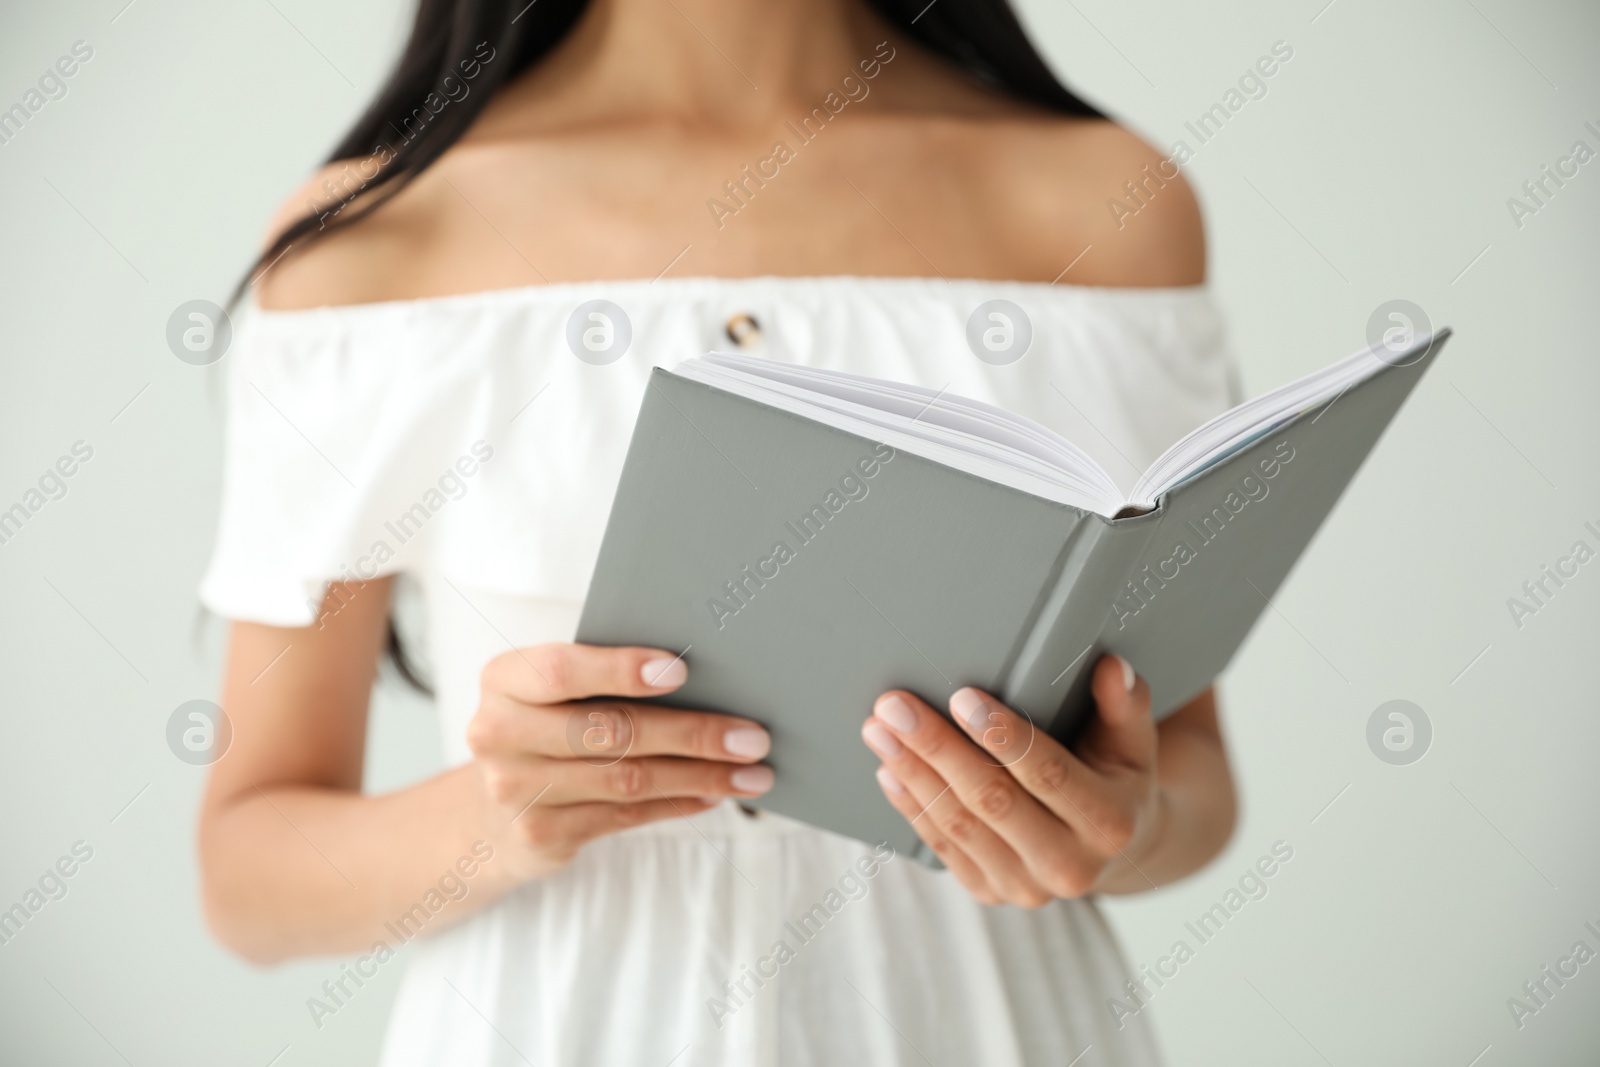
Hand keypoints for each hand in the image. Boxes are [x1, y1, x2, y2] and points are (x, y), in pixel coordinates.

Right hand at [467, 643, 773, 880]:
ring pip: (626, 779)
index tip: (681, 670)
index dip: (620, 670)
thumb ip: (605, 680)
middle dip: (691, 733)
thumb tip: (708, 680)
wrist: (489, 811)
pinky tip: (714, 793)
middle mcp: (499, 734)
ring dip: (700, 775)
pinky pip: (625, 815)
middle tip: (752, 736)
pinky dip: (678, 803)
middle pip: (610, 730)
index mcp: (503, 680)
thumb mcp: (554, 694)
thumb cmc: (546, 728)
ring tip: (752, 773)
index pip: (560, 671)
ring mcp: (516, 790)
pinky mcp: (541, 835)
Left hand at [861, 655, 1162, 905]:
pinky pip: (943, 847)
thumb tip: (1111, 667)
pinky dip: (911, 805)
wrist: (1113, 848)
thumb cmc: (1116, 776)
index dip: (1002, 736)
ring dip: (913, 773)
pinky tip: (889, 769)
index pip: (1049, 774)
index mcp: (1110, 824)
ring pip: (959, 825)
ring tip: (879, 730)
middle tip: (896, 706)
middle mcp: (1070, 866)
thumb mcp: (1133, 742)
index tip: (961, 696)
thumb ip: (1126, 705)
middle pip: (992, 800)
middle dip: (938, 748)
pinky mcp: (992, 893)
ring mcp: (1027, 887)